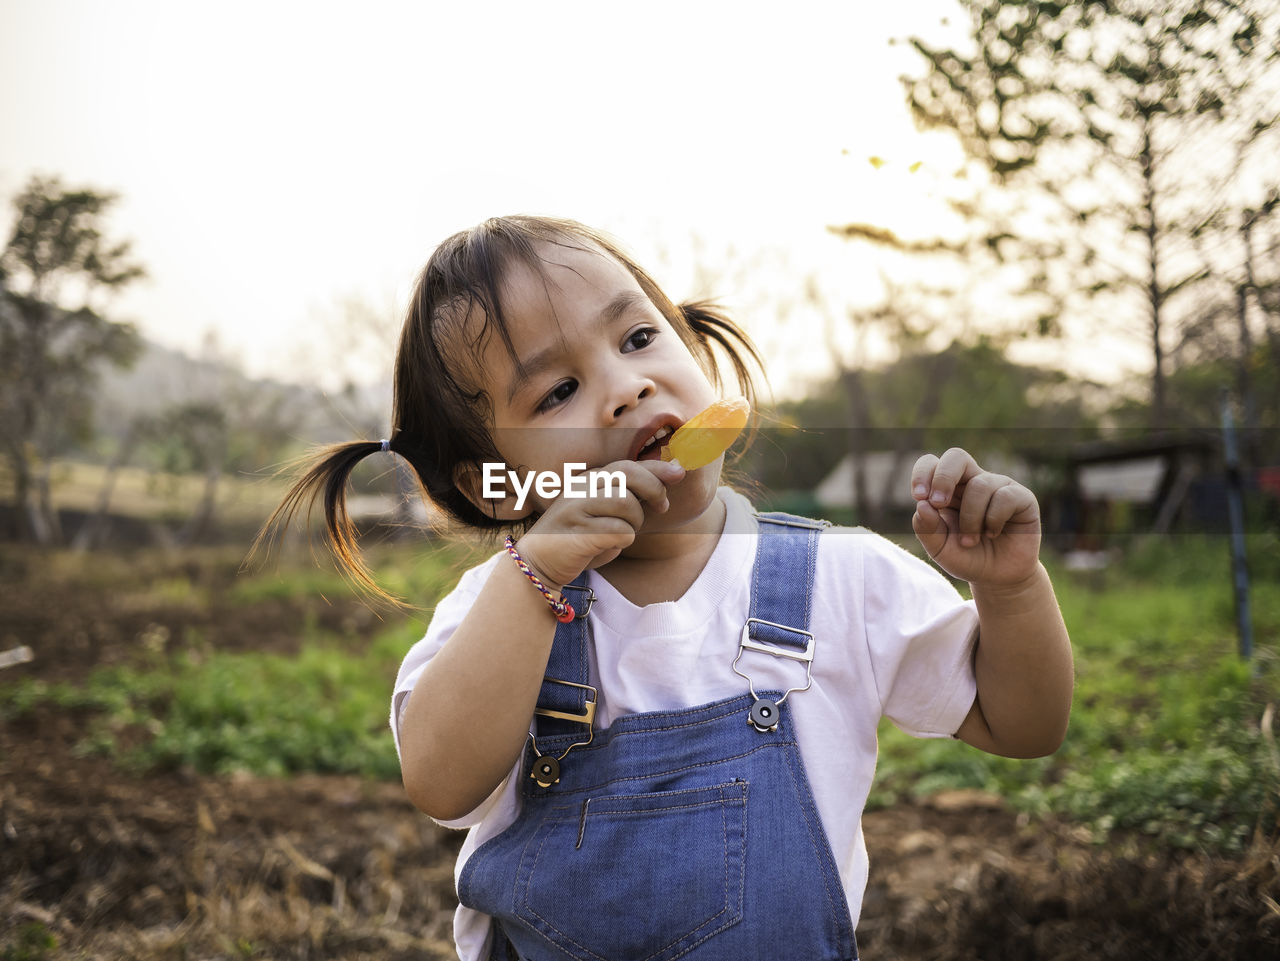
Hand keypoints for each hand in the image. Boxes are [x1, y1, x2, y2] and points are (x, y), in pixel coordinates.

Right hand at [513, 459, 684, 588]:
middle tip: (662, 507)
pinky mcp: (578, 531)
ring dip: (635, 522)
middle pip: (629, 475)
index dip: (657, 468)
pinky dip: (622, 541)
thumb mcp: (604, 513)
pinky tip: (609, 546)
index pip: (628, 465)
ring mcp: (577, 507)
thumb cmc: (580, 538)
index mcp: (589, 479)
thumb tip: (665, 487)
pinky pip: (619, 531)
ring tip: (624, 532)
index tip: (679, 473)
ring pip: (627, 504)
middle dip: (654, 489)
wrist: (540, 562)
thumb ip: (627, 498)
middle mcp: (582, 487)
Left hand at [910, 448, 1041, 587]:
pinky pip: (1004, 497)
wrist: (998, 578)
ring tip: (970, 541)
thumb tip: (922, 505)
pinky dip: (993, 520)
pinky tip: (992, 534)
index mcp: (948, 489)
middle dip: (944, 477)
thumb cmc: (967, 557)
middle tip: (939, 503)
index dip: (923, 473)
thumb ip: (927, 528)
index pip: (932, 464)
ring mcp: (998, 487)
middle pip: (957, 457)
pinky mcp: (1022, 497)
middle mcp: (972, 482)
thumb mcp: (940, 548)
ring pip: (979, 485)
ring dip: (970, 518)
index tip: (919, 497)